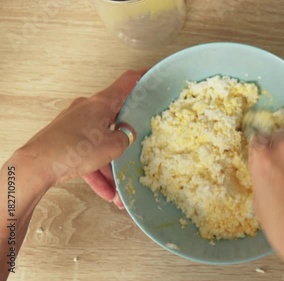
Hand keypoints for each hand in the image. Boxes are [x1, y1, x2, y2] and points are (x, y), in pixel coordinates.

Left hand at [17, 68, 148, 207]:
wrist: (38, 165)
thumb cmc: (76, 149)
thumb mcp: (112, 146)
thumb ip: (125, 138)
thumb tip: (126, 134)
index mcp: (101, 103)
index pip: (126, 83)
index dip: (141, 77)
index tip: (152, 74)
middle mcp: (87, 109)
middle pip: (113, 120)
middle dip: (125, 140)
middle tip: (138, 147)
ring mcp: (74, 125)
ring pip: (99, 143)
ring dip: (110, 166)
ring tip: (119, 188)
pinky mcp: (64, 140)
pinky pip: (86, 155)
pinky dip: (96, 171)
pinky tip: (106, 192)